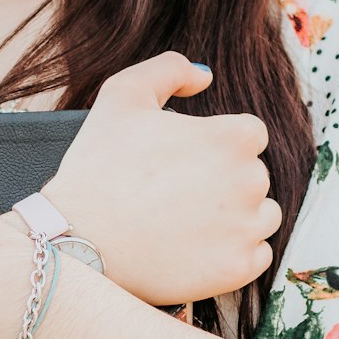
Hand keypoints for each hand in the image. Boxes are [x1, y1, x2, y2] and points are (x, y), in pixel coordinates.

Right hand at [42, 53, 280, 305]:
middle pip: (255, 176)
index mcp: (233, 137)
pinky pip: (257, 256)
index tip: (181, 162)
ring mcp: (246, 229)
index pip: (248, 136)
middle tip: (175, 194)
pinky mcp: (238, 270)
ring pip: (262, 216)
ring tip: (186, 222)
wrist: (76, 239)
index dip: (213, 146)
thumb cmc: (98, 165)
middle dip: (223, 182)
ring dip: (236, 217)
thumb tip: (205, 77)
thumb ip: (170, 69)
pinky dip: (234, 254)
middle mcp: (251, 182)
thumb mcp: (122, 95)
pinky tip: (196, 248)